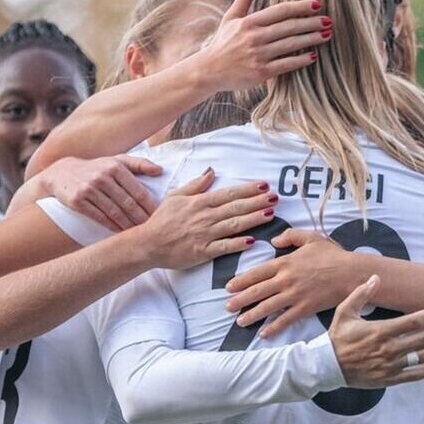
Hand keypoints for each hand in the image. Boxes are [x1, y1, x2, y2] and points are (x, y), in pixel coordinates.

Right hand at [41, 154, 162, 232]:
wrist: (61, 173)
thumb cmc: (96, 168)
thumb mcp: (115, 161)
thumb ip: (138, 164)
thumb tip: (160, 170)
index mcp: (115, 166)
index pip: (138, 191)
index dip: (151, 207)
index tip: (161, 218)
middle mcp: (102, 177)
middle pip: (128, 203)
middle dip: (142, 219)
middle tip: (154, 231)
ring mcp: (89, 188)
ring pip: (114, 212)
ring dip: (128, 225)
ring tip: (139, 235)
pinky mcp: (77, 200)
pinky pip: (99, 217)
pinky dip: (111, 226)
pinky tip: (121, 232)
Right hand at [141, 169, 275, 268]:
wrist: (148, 244)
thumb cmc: (162, 220)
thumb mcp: (176, 196)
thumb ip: (196, 185)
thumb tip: (212, 172)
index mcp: (200, 202)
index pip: (229, 193)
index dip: (248, 189)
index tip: (264, 185)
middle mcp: (205, 216)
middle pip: (236, 207)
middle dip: (258, 202)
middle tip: (276, 197)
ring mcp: (205, 234)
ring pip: (234, 225)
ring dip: (254, 219)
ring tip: (271, 214)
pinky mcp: (203, 251)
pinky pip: (224, 247)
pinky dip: (238, 243)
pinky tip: (253, 240)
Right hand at [197, 0, 331, 91]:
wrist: (209, 71)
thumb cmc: (222, 44)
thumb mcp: (231, 17)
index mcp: (250, 21)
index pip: (281, 11)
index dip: (301, 7)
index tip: (318, 5)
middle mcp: (255, 37)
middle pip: (289, 27)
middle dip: (311, 23)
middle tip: (329, 21)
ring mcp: (258, 55)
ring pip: (290, 45)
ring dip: (311, 40)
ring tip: (327, 35)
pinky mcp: (260, 73)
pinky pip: (285, 65)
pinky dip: (300, 60)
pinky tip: (313, 57)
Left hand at [225, 228, 361, 336]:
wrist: (351, 273)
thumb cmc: (332, 255)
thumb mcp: (311, 237)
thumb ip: (290, 236)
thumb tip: (274, 241)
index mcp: (285, 263)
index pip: (257, 272)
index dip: (241, 280)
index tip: (229, 287)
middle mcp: (286, 280)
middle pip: (258, 291)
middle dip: (240, 300)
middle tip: (227, 307)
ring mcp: (295, 296)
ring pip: (268, 307)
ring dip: (252, 315)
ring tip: (240, 322)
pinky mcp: (305, 308)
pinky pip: (286, 319)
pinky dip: (274, 327)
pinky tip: (263, 334)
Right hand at [328, 276, 423, 387]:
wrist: (326, 366)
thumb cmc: (337, 337)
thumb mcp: (345, 312)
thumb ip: (361, 294)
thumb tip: (376, 277)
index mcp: (380, 331)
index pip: (413, 322)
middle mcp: (389, 349)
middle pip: (423, 339)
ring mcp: (390, 365)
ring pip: (422, 357)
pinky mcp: (389, 378)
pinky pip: (413, 375)